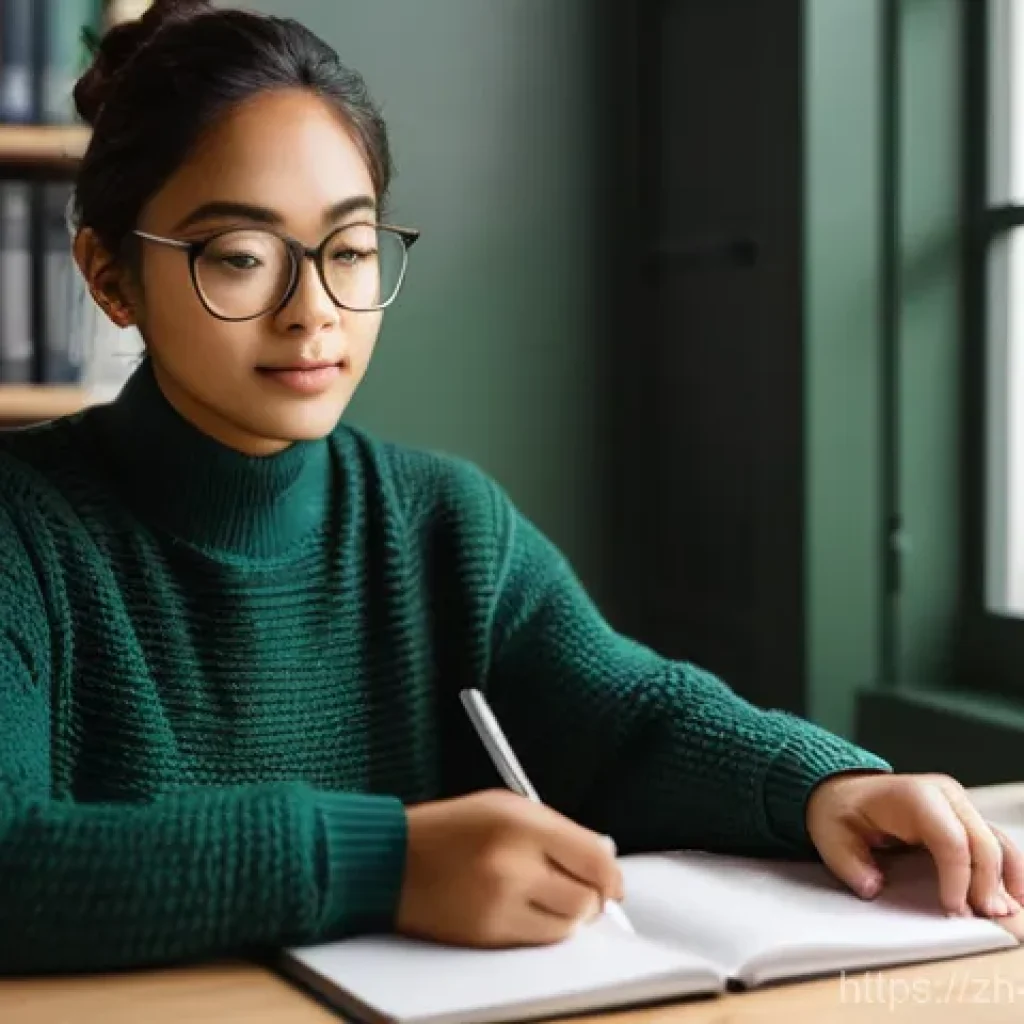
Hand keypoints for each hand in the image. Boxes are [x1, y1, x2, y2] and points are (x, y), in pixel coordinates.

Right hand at [397, 789, 622, 947]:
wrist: (391, 861)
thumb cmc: (451, 828)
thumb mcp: (505, 806)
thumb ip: (557, 828)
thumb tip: (605, 856)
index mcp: (520, 823)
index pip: (594, 857)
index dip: (612, 874)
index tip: (613, 880)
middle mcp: (513, 865)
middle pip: (587, 897)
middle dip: (593, 895)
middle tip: (582, 888)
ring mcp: (499, 904)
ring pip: (569, 925)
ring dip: (570, 914)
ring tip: (550, 897)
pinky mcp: (488, 935)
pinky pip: (540, 940)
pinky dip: (545, 929)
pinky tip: (527, 909)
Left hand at [806, 771, 1023, 916]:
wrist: (845, 791)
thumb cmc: (841, 813)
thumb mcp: (831, 836)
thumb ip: (850, 865)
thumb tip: (873, 888)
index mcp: (914, 795)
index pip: (950, 839)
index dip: (958, 877)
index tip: (953, 910)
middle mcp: (944, 795)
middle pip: (982, 841)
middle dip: (987, 883)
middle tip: (984, 918)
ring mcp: (959, 804)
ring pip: (996, 842)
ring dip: (1004, 879)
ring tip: (1002, 913)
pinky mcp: (965, 818)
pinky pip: (995, 843)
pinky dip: (1007, 870)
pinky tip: (1012, 898)